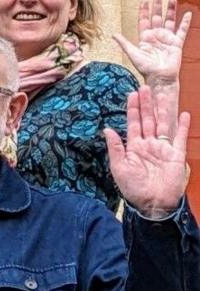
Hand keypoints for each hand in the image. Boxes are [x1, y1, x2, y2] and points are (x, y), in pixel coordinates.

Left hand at [108, 85, 191, 218]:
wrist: (152, 203)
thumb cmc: (133, 188)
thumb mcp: (119, 167)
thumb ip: (115, 148)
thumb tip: (107, 129)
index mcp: (134, 147)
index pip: (133, 124)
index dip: (133, 109)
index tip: (131, 94)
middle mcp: (149, 144)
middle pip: (148, 120)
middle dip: (146, 104)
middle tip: (145, 87)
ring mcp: (163, 148)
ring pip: (163, 124)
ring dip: (162, 110)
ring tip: (162, 94)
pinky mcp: (176, 155)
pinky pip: (180, 137)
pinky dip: (182, 125)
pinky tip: (183, 113)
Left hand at [114, 0, 191, 89]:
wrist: (159, 77)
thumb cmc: (145, 68)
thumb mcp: (133, 53)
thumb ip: (124, 43)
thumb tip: (113, 34)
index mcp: (145, 37)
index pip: (144, 20)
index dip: (144, 10)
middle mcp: (156, 36)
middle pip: (157, 17)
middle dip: (157, 5)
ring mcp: (167, 39)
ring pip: (169, 20)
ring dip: (170, 9)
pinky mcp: (176, 44)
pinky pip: (182, 31)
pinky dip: (185, 22)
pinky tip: (187, 14)